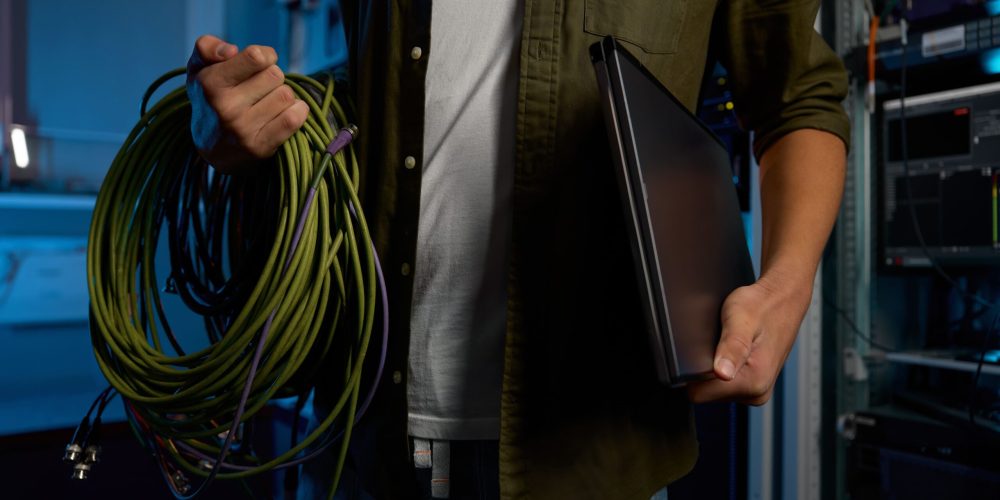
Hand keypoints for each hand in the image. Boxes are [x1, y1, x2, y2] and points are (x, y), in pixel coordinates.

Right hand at [186, 35, 308, 172]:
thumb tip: (231, 50)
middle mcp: (225, 108)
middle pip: (276, 75)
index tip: (260, 63)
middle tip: (260, 88)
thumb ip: (207, 47)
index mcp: (210, 83)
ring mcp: (243, 130)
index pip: (256, 57)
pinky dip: (297, 111)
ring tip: (267, 103)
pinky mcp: (260, 147)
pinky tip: (285, 112)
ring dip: (283, 96)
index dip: (266, 56)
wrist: (211, 148)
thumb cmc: (210, 98)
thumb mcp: (199, 69)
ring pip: (287, 96)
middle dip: (272, 77)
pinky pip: (294, 119)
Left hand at [687, 274, 812, 405]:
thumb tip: (722, 373)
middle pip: (706, 393)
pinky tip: (732, 350)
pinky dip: (723, 367)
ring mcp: (757, 390)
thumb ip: (731, 347)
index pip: (699, 393)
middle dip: (705, 370)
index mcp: (754, 381)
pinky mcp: (755, 384)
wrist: (784, 299)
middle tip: (718, 343)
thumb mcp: (740, 319)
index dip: (692, 373)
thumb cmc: (762, 305)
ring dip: (714, 368)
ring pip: (715, 389)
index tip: (703, 351)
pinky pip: (726, 383)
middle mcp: (757, 392)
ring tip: (727, 344)